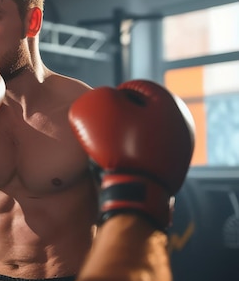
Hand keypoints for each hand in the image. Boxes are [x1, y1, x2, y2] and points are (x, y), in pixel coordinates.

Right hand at [69, 80, 194, 230]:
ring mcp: (181, 147)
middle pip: (144, 111)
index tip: (103, 112)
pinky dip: (137, 153)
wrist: (134, 192)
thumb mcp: (98, 111)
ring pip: (147, 132)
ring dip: (130, 135)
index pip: (136, 88)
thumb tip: (106, 97)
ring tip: (112, 146)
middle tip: (106, 129)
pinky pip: (151, 152)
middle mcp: (182, 124)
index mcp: (169, 103)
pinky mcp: (175, 167)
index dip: (114, 97)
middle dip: (124, 116)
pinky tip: (123, 160)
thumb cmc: (116, 147)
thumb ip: (100, 95)